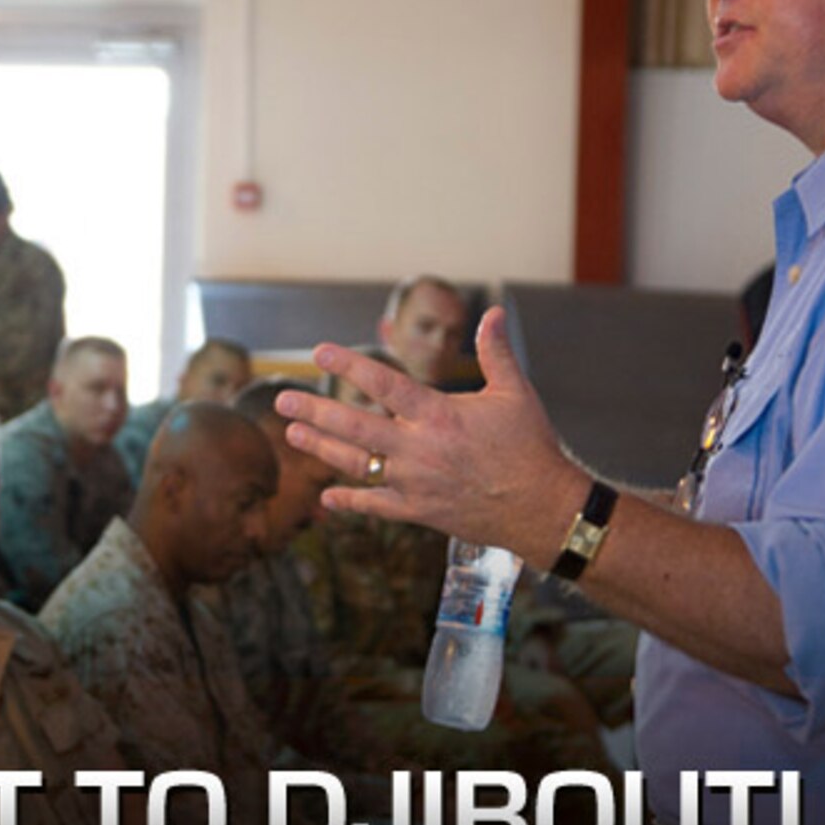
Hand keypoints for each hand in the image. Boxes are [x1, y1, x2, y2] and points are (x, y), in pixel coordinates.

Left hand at [275, 307, 579, 554]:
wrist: (542, 509)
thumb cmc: (531, 447)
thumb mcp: (516, 393)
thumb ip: (497, 352)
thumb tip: (494, 312)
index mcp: (438, 414)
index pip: (383, 384)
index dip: (348, 366)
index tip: (320, 352)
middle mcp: (417, 448)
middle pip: (354, 426)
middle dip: (314, 411)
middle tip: (282, 400)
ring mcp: (413, 483)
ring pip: (355, 464)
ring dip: (320, 449)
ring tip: (293, 434)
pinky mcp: (418, 512)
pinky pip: (374, 506)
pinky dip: (349, 501)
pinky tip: (325, 497)